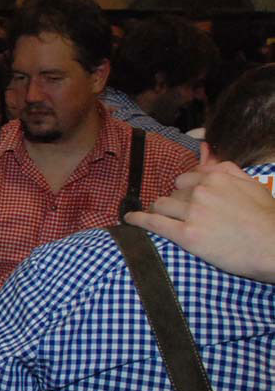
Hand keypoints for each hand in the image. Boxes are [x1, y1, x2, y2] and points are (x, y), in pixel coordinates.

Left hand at [125, 152, 274, 282]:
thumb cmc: (267, 219)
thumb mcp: (252, 185)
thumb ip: (227, 169)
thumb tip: (205, 155)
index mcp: (216, 178)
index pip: (185, 180)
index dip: (184, 193)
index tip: (186, 202)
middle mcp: (202, 192)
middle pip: (173, 194)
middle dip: (175, 204)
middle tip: (181, 217)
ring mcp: (193, 213)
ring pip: (162, 206)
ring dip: (160, 212)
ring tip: (161, 220)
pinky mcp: (187, 235)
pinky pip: (153, 222)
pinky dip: (138, 220)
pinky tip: (129, 220)